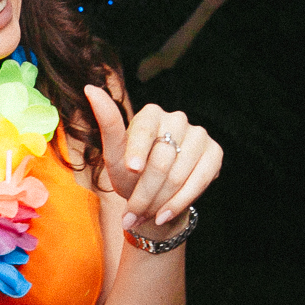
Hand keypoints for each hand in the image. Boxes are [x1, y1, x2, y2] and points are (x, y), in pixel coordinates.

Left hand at [83, 86, 222, 234]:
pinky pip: (200, 180)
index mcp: (151, 114)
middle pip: (161, 161)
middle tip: (130, 214)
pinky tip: (165, 215)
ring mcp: (199, 134)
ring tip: (145, 216)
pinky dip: (180, 202)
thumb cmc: (130, 173)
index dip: (138, 151)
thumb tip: (90, 88)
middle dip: (144, 193)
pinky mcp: (214, 152)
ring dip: (159, 202)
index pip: (145, 130)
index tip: (131, 169)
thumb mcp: (114, 154)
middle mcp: (177, 119)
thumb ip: (107, 123)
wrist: (154, 196)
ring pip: (178, 175)